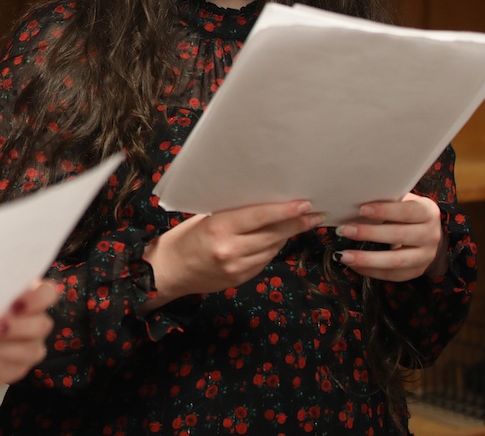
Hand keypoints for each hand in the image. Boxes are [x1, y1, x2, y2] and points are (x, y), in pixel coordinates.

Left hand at [0, 280, 57, 387]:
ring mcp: (28, 348)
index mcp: (28, 297)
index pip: (47, 293)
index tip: (15, 303)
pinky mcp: (15, 369)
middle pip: (42, 325)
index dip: (38, 298)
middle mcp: (34, 322)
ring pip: (30, 351)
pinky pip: (12, 369)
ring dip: (3, 348)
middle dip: (19, 326)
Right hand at [143, 200, 322, 306]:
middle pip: (273, 234)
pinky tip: (278, 239)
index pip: (260, 217)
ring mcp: (238, 268)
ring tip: (301, 223)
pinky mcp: (241, 279)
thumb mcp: (204, 219)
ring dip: (287, 235)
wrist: (168, 271)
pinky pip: (265, 260)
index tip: (305, 204)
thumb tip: (265, 204)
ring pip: (273, 248)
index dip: (286, 210)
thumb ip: (233, 215)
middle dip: (297, 223)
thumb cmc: (183, 237)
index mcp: (219, 228)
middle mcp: (231, 249)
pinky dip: (273, 248)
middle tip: (316, 214)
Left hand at [333, 193, 446, 280]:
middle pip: (399, 235)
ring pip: (396, 260)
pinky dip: (371, 271)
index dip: (384, 211)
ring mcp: (426, 256)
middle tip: (345, 231)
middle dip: (369, 233)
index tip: (361, 209)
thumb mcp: (403, 202)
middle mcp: (431, 235)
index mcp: (428, 212)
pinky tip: (355, 266)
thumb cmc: (407, 214)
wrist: (428, 235)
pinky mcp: (417, 271)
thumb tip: (353, 202)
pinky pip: (393, 275)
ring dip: (368, 259)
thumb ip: (387, 201)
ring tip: (345, 256)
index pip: (407, 211)